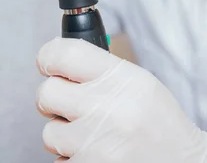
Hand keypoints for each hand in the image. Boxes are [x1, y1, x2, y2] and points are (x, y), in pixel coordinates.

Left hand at [36, 38, 206, 162]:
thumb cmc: (160, 125)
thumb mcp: (139, 83)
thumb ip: (100, 70)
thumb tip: (56, 58)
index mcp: (121, 79)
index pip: (64, 54)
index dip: (48, 57)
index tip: (48, 64)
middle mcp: (107, 109)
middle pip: (46, 93)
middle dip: (55, 100)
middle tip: (74, 106)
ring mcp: (95, 144)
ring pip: (50, 132)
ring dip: (65, 135)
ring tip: (95, 136)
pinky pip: (59, 160)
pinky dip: (73, 159)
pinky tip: (97, 154)